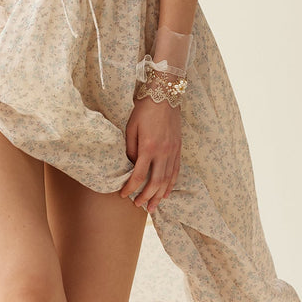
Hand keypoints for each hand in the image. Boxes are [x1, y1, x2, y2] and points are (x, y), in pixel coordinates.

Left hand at [120, 94, 181, 213]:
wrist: (165, 95)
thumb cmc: (144, 110)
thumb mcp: (131, 127)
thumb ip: (130, 149)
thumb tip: (132, 165)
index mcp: (148, 147)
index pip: (138, 175)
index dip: (130, 187)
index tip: (123, 194)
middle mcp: (163, 152)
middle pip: (155, 182)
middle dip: (146, 197)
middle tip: (139, 206)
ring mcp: (173, 151)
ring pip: (167, 179)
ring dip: (160, 195)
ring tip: (153, 206)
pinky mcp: (178, 148)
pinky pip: (176, 171)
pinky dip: (171, 184)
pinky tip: (166, 192)